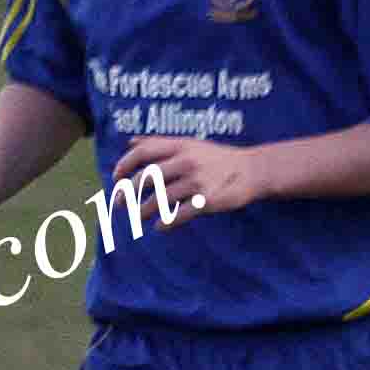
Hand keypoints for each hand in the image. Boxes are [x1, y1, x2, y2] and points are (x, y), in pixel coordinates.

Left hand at [113, 136, 260, 218]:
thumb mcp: (190, 144)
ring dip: (145, 211)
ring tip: (139, 218)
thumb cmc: (217, 158)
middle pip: (148, 177)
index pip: (145, 151)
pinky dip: (166, 223)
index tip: (116, 178)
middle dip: (130, 193)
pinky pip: (179, 215)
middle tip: (120, 204)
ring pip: (161, 199)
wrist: (253, 170)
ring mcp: (198, 181)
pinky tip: (159, 227)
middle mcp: (188, 161)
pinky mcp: (208, 201)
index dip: (125, 164)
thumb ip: (160, 143)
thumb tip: (130, 141)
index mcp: (182, 146)